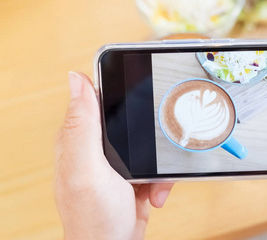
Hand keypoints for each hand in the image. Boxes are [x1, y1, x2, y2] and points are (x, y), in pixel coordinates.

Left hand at [55, 72, 173, 239]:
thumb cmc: (94, 218)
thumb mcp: (87, 168)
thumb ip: (83, 125)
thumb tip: (76, 78)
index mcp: (79, 138)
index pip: (97, 98)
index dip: (119, 91)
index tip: (142, 92)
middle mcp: (95, 148)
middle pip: (131, 121)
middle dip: (148, 135)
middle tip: (152, 149)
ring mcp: (116, 163)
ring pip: (148, 143)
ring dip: (157, 163)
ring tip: (152, 181)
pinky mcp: (133, 177)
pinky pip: (155, 166)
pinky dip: (160, 180)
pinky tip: (154, 194)